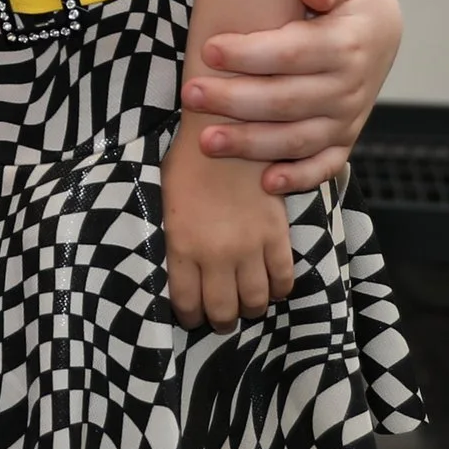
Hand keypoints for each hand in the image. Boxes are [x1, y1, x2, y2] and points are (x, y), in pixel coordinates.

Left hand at [160, 125, 293, 330]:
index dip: (189, 316)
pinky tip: (271, 285)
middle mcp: (216, 254)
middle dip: (220, 320)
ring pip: (255, 301)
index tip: (191, 314)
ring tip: (246, 304)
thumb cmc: (188, 159)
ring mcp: (249, 246)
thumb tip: (176, 269)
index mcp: (181, 245)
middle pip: (222, 311)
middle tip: (221, 316)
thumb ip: (172, 239)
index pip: (186, 303)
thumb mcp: (164, 200)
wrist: (226, 128)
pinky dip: (278, 289)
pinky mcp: (276, 235)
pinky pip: (284, 278)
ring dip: (250, 308)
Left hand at [182, 0, 402, 195]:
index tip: (209, 49)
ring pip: (299, 139)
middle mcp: (351, 85)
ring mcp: (349, 115)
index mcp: (349, 41)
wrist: (377, 23)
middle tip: (191, 94)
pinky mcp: (344, 136)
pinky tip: (266, 183)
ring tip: (207, 141)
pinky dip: (300, 178)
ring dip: (252, 145)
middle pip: (288, 100)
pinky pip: (325, 165)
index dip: (250, 55)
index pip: (293, 53)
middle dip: (235, 101)